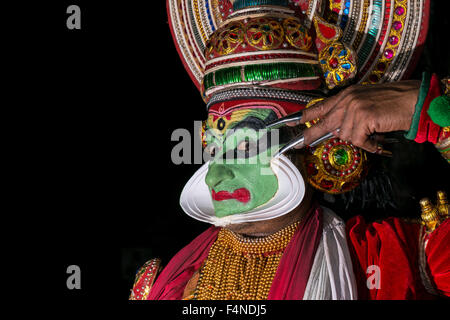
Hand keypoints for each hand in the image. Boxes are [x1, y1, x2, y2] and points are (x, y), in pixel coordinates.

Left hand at [298, 80, 420, 152]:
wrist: (413, 99)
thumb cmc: (392, 102)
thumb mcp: (365, 103)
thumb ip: (348, 114)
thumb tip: (335, 130)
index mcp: (346, 95)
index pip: (319, 106)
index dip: (303, 116)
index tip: (289, 123)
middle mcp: (347, 100)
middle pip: (322, 123)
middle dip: (309, 137)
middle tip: (297, 145)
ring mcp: (354, 108)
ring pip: (343, 136)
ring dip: (359, 140)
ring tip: (372, 133)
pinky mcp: (363, 117)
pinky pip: (357, 141)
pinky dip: (369, 144)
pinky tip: (377, 138)